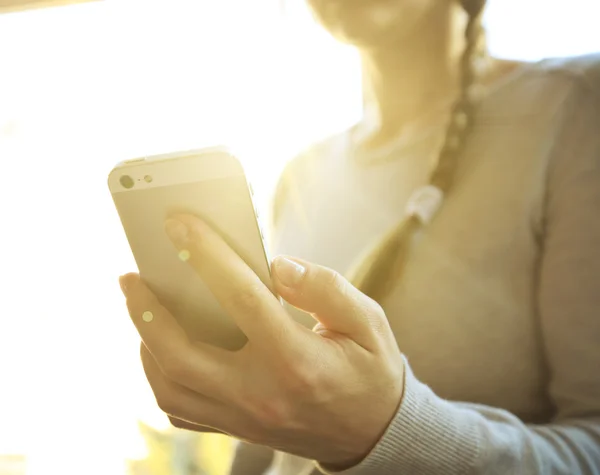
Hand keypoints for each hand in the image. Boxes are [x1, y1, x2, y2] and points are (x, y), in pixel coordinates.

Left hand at [119, 214, 404, 467]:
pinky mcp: (237, 428)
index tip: (180, 225)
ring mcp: (244, 417)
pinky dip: (159, 374)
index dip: (208, 255)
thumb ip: (325, 288)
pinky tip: (159, 345)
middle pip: (183, 353)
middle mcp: (262, 394)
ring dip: (145, 341)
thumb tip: (277, 265)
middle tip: (130, 274)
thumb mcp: (367, 322)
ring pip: (171, 385)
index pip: (242, 298)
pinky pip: (179, 408)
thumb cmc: (370, 369)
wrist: (374, 433)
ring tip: (139, 304)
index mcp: (298, 361)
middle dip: (147, 309)